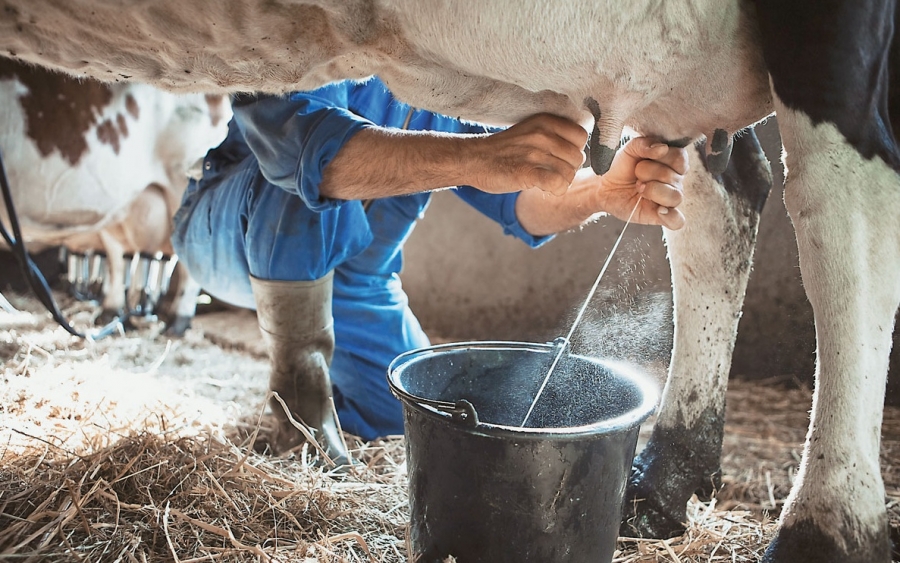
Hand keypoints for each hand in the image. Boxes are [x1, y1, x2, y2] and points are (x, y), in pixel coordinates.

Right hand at [469, 114, 587, 195]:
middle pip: (578, 157)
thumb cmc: (504, 149)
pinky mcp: (527, 172)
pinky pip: (558, 184)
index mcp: (546, 121)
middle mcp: (542, 134)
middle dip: (568, 169)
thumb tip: (580, 151)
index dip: (574, 150)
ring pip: (569, 173)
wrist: (473, 159)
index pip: (581, 136)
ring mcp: (534, 153)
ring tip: (544, 180)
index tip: (560, 157)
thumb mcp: (531, 130)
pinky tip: (544, 188)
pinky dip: (556, 190)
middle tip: (550, 172)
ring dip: (561, 182)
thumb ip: (554, 135)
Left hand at [597, 137, 687, 228]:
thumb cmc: (621, 166)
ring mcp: (669, 199)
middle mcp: (675, 181)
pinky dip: (671, 216)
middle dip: (648, 174)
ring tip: (639, 189)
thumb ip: (645, 144)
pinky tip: (659, 210)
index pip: (680, 158)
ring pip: (676, 197)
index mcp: (672, 162)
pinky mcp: (661, 216)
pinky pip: (677, 221)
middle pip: (674, 177)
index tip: (643, 159)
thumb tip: (662, 148)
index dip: (662, 158)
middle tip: (636, 177)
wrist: (604, 186)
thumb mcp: (629, 148)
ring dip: (654, 191)